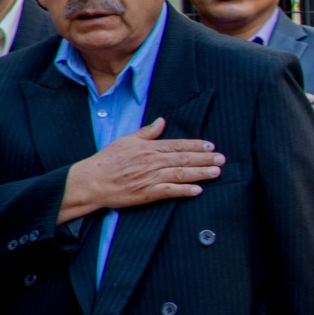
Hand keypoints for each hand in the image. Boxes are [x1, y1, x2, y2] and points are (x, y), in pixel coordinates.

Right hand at [58, 117, 223, 222]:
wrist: (91, 181)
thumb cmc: (107, 160)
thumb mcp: (126, 140)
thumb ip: (146, 132)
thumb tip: (161, 121)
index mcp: (149, 148)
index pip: (178, 145)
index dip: (196, 146)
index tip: (211, 146)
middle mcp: (152, 161)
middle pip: (184, 159)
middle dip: (205, 159)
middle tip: (222, 159)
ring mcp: (150, 177)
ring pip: (180, 174)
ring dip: (200, 173)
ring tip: (217, 172)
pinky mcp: (146, 193)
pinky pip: (169, 191)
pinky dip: (184, 191)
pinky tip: (198, 190)